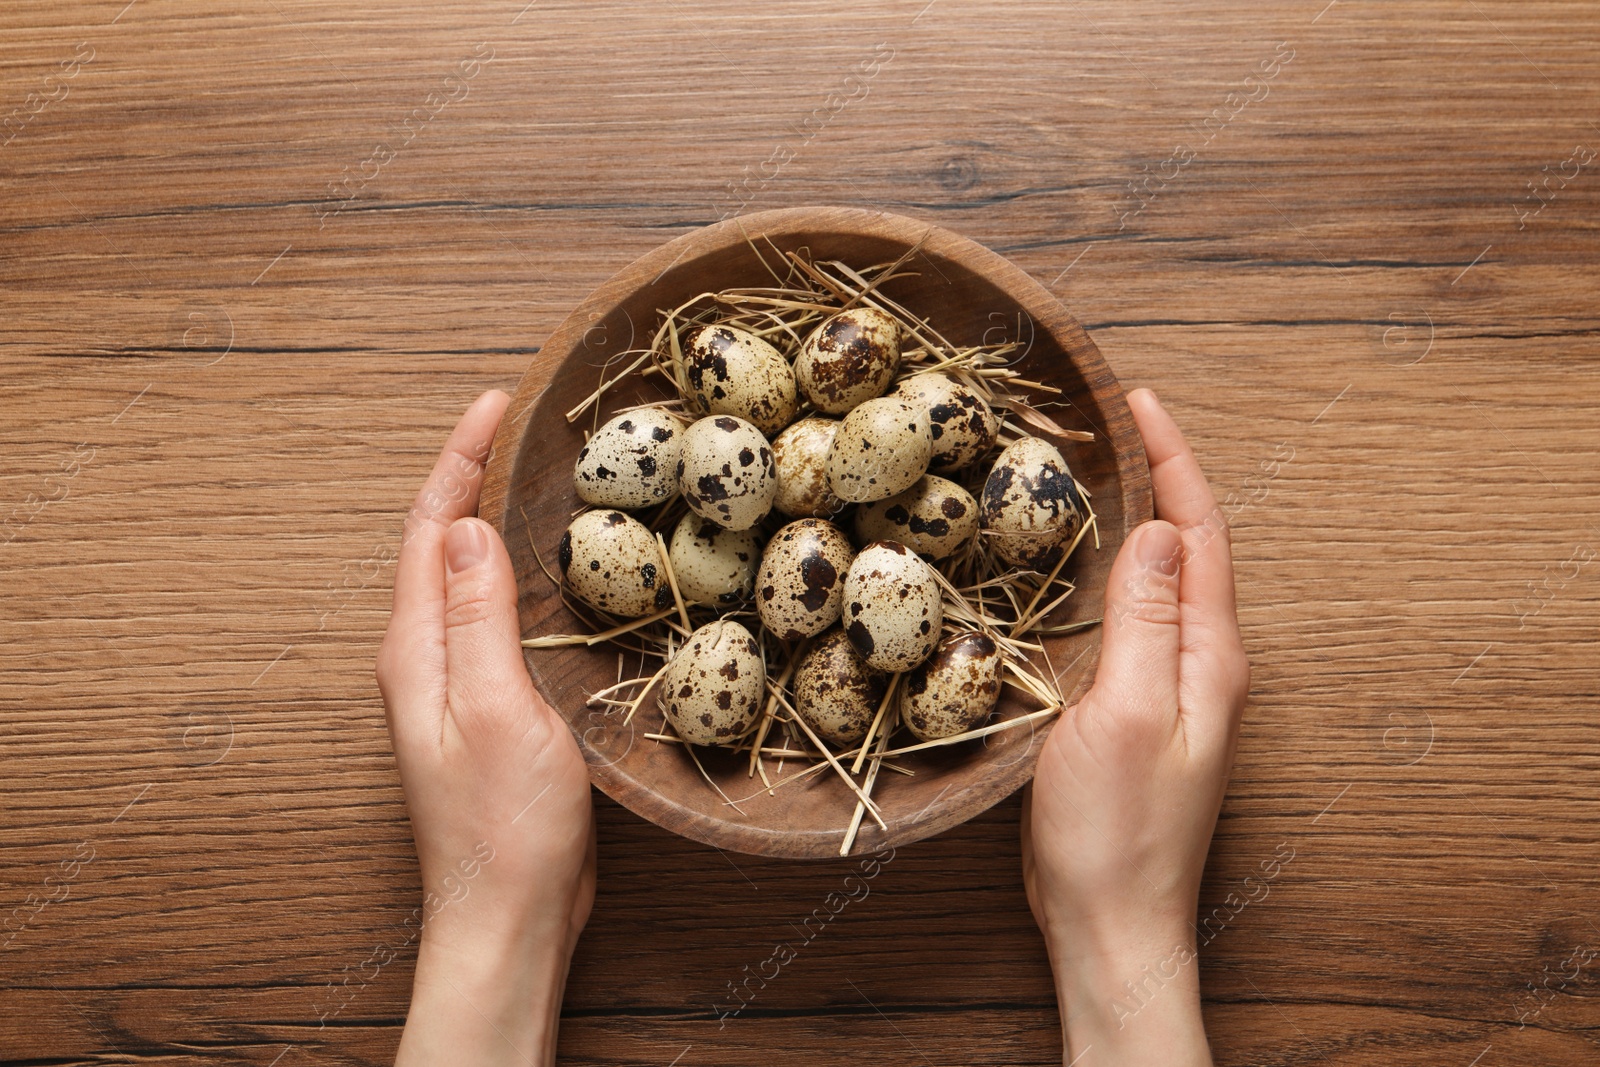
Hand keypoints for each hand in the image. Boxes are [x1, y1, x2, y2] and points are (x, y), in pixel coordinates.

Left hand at [377, 390, 595, 1066]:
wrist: (509, 914)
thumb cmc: (504, 824)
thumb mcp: (496, 706)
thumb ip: (476, 614)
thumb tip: (463, 524)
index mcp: (416, 647)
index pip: (427, 528)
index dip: (459, 458)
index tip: (498, 401)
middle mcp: (424, 657)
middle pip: (439, 542)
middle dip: (472, 473)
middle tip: (523, 421)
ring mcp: (456, 683)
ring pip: (468, 576)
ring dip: (494, 517)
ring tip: (539, 470)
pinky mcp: (490, 706)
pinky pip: (496, 615)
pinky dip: (520, 572)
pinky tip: (559, 568)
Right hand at [1021, 389, 1249, 1064]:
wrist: (1108, 922)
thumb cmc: (1115, 831)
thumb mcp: (1127, 713)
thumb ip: (1150, 621)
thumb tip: (1163, 528)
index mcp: (1209, 655)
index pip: (1204, 533)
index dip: (1174, 461)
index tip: (1138, 401)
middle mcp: (1200, 664)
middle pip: (1189, 547)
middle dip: (1157, 475)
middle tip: (1108, 421)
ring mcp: (1169, 689)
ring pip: (1158, 581)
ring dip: (1132, 520)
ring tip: (1089, 470)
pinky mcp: (1134, 712)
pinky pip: (1131, 619)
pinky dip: (1106, 574)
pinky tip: (1070, 568)